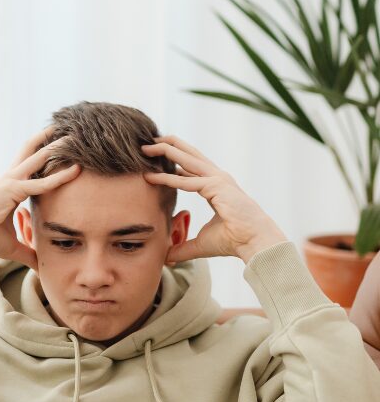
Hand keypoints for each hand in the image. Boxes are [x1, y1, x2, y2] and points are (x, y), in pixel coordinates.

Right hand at [0, 125, 80, 269]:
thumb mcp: (12, 246)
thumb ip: (28, 253)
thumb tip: (40, 266)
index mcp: (11, 186)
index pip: (31, 165)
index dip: (44, 154)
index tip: (60, 146)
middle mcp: (11, 178)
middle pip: (33, 150)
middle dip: (50, 138)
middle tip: (68, 128)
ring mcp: (11, 181)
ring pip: (39, 158)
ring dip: (57, 147)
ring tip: (75, 136)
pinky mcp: (12, 190)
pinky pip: (40, 183)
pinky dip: (59, 177)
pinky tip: (75, 170)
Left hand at [141, 135, 287, 263]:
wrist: (255, 243)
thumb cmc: (234, 241)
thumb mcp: (202, 243)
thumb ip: (183, 248)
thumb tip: (167, 258)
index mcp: (216, 186)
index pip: (190, 169)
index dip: (173, 163)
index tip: (154, 160)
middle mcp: (217, 178)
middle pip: (189, 155)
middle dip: (168, 147)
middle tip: (148, 143)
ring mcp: (218, 179)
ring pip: (187, 160)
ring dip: (166, 152)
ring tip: (147, 147)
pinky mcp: (217, 187)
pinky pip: (187, 181)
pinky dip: (168, 178)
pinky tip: (152, 177)